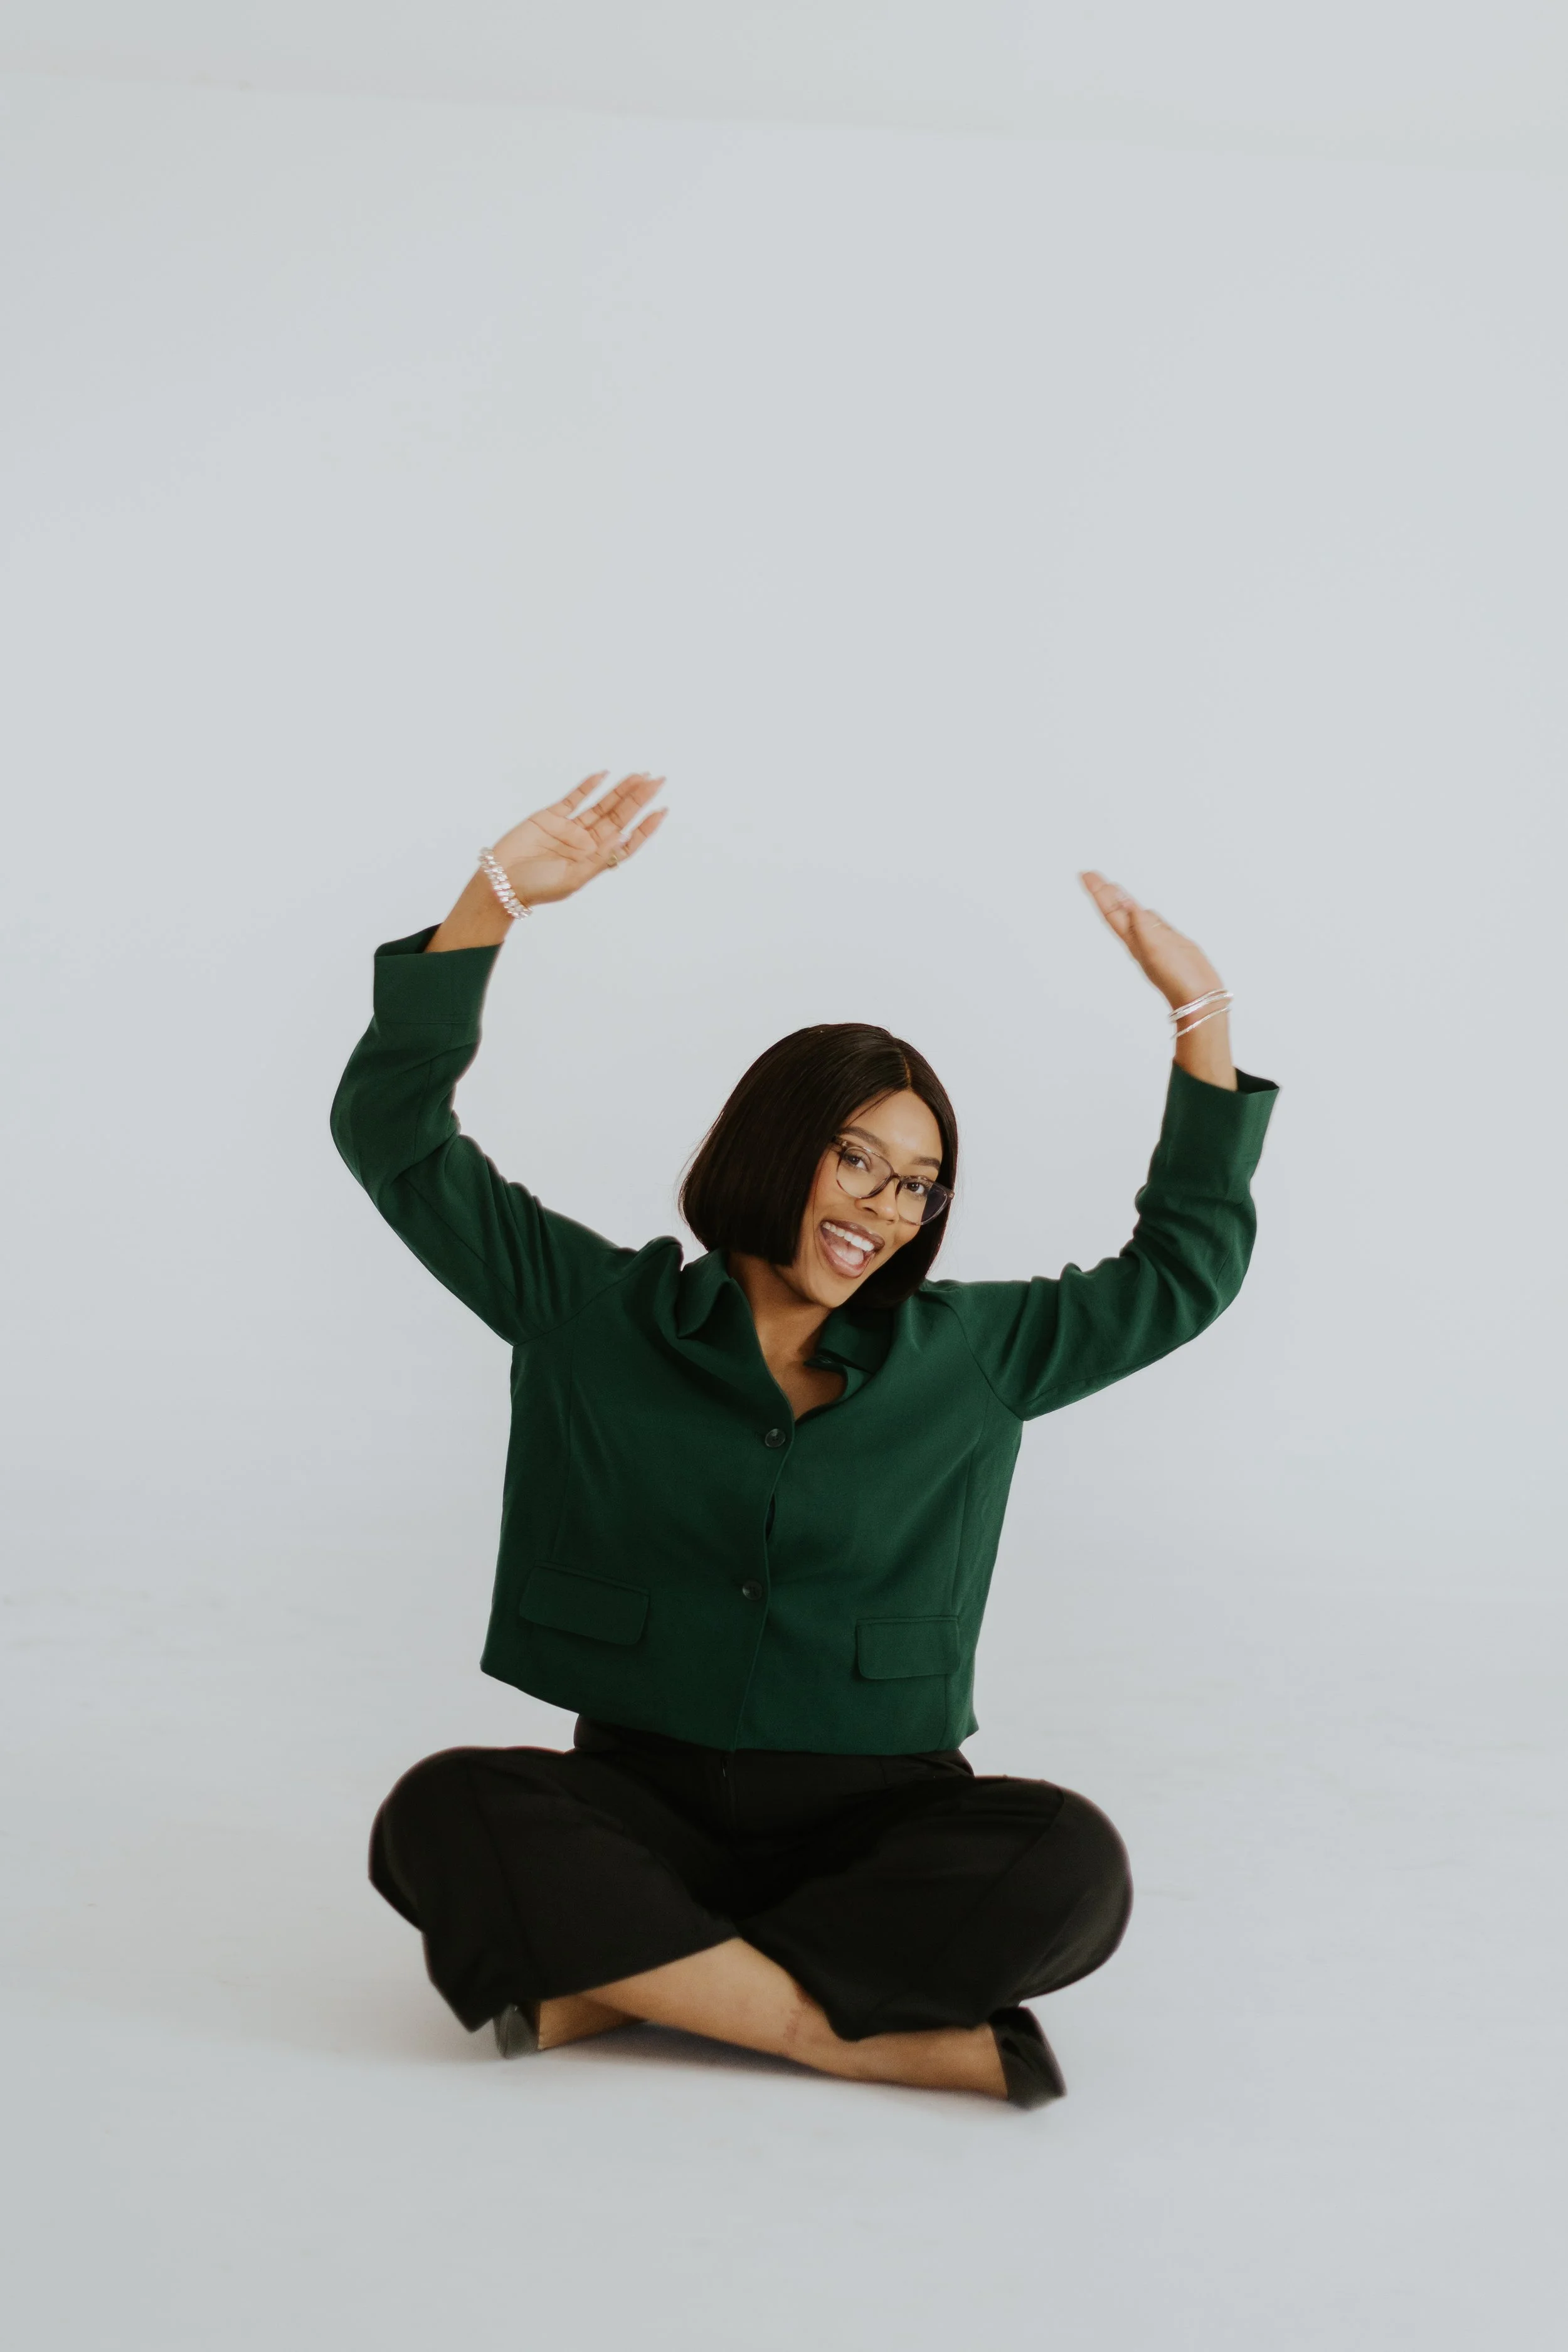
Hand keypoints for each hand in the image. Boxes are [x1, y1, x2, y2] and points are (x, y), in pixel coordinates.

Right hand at [492, 771, 667, 905]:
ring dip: (619, 790)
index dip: (645, 827)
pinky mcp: (550, 817)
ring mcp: (569, 828)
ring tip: (639, 776)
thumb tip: (624, 837)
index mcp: (594, 860)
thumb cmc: (536, 887)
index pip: (626, 840)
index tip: (661, 811)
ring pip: (601, 804)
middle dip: (637, 799)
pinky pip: (573, 799)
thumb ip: (598, 858)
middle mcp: (586, 842)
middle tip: (657, 781)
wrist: (501, 881)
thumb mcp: (572, 879)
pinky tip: (603, 775)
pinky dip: (587, 786)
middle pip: (618, 817)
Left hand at [1079, 870, 1222, 1010]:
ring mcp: (1155, 940)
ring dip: (1120, 900)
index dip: (1098, 892)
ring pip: (1133, 914)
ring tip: (1110, 887)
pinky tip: (1137, 907)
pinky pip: (1151, 921)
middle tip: (1090, 874)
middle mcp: (1140, 938)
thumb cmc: (1177, 977)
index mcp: (1133, 940)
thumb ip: (1142, 925)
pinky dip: (1141, 911)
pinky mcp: (1170, 941)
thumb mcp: (1156, 949)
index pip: (1111, 911)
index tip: (1085, 875)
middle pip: (1118, 910)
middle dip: (1104, 892)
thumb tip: (1129, 906)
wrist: (1198, 996)